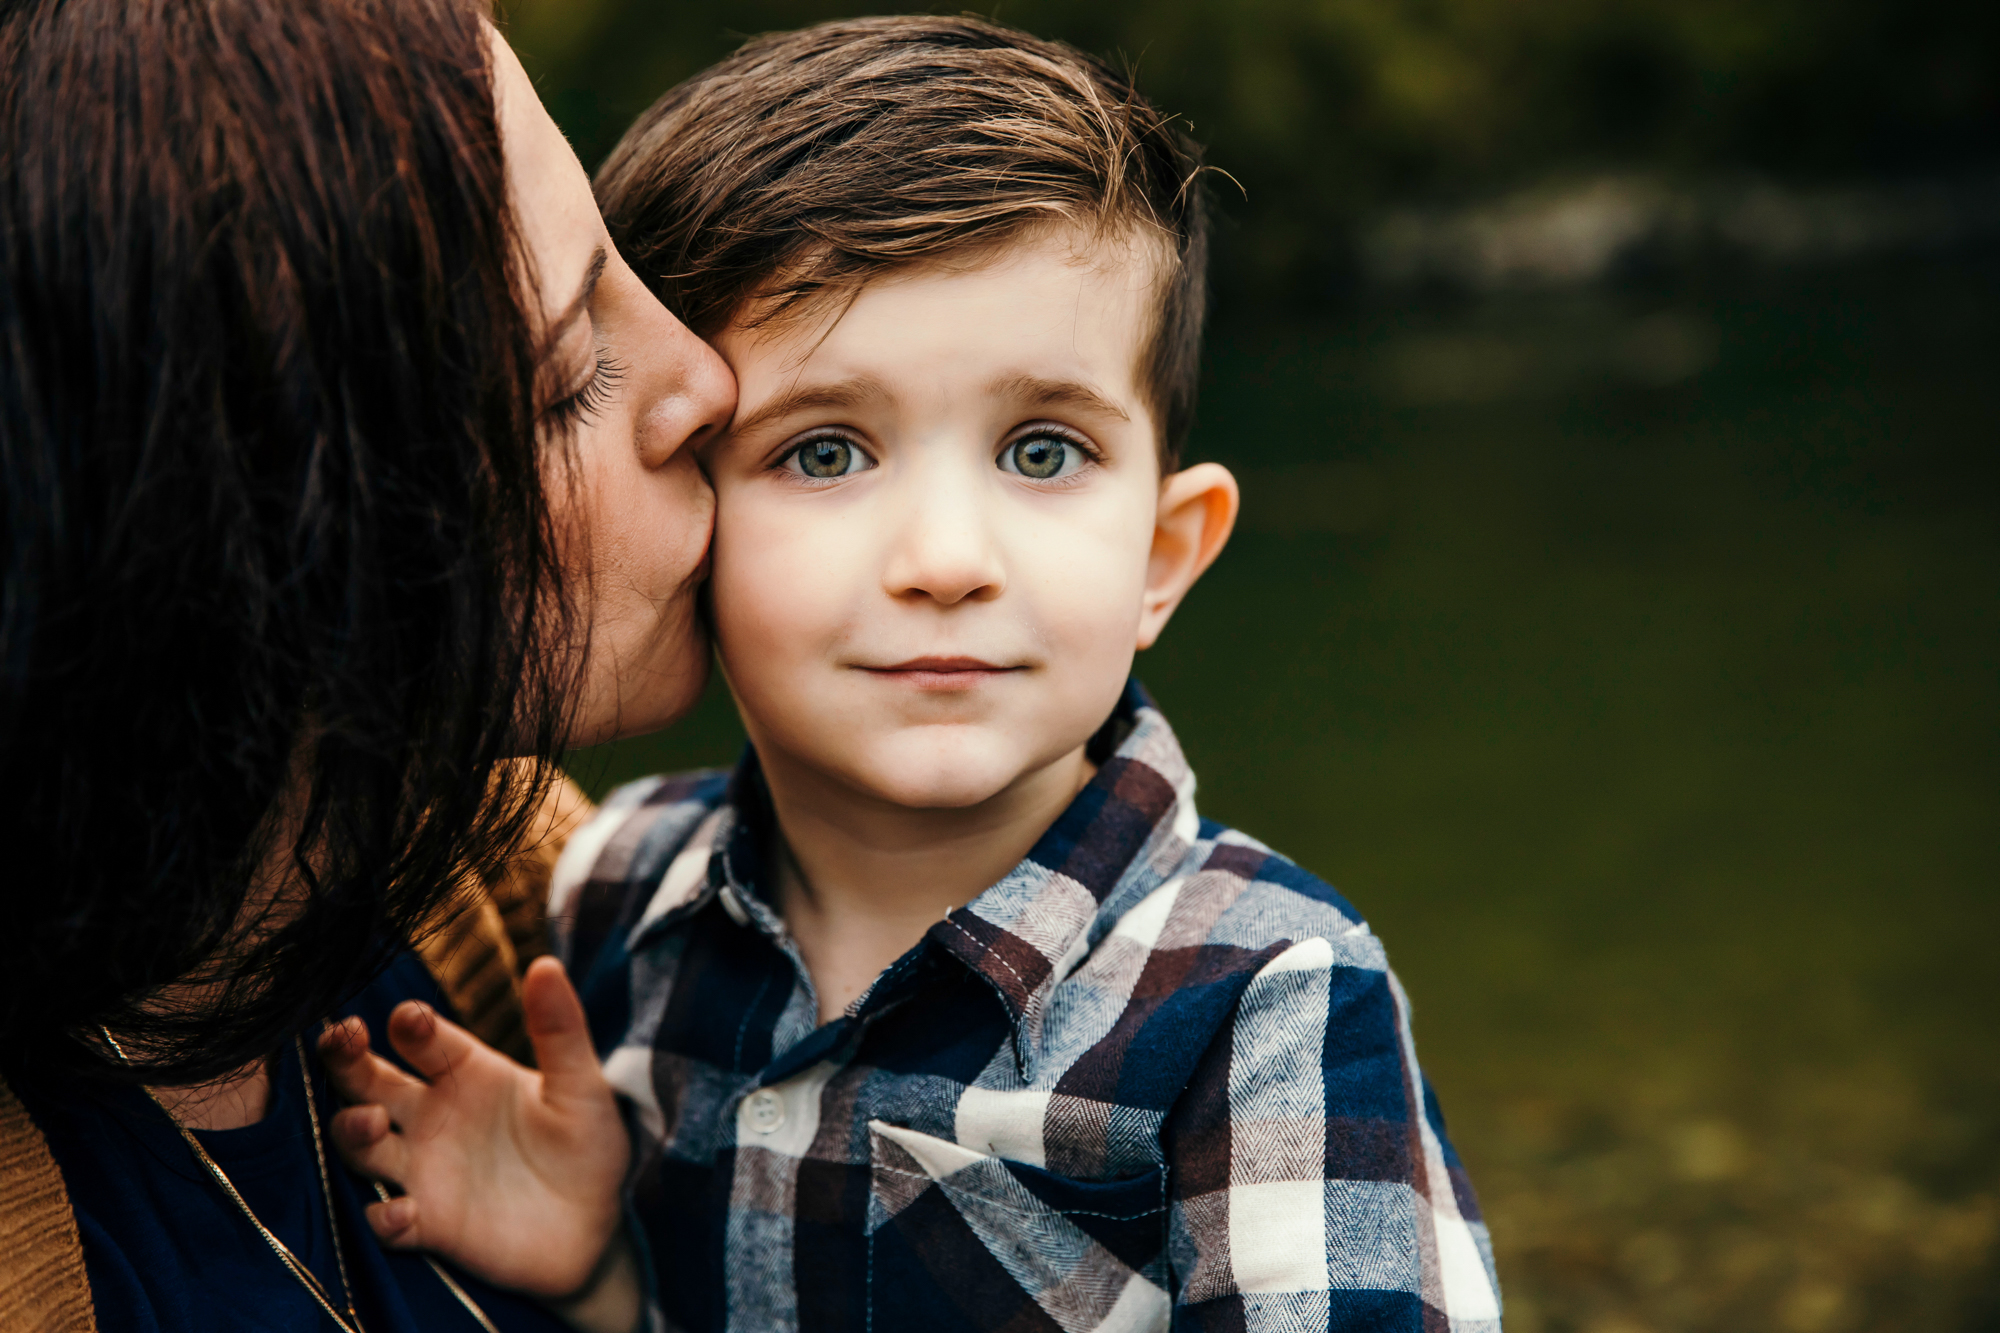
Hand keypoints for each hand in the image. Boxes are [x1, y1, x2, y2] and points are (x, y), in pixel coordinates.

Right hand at [319, 956, 629, 1299]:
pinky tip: (405, 1211)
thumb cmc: (588, 1144)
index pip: (422, 1038)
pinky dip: (385, 1217)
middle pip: (367, 1080)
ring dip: (353, 1130)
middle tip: (342, 1041)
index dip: (412, 1024)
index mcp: (467, 1072)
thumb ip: (561, 1031)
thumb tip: (546, 965)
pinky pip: (386, 1221)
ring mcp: (424, 1170)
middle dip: (346, 1059)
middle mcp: (432, 1115)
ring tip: (372, 1121)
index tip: (411, 1019)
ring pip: (361, 1144)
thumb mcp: (582, 1086)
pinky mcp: (428, 1225)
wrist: (599, 1226)